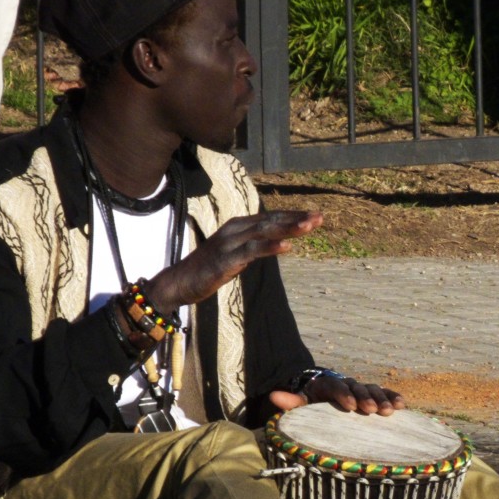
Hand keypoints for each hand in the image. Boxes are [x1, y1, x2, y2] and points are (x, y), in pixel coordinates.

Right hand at [144, 210, 321, 311]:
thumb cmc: (207, 269)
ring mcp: (229, 243)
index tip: (315, 215)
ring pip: (264, 231)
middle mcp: (234, 229)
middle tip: (320, 217)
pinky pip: (251, 251)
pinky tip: (287, 246)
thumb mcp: (235, 254)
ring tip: (309, 226)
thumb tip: (272, 243)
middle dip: (296, 218)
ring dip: (287, 228)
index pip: (271, 218)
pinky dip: (270, 247)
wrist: (178, 283)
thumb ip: (252, 246)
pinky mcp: (225, 260)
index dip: (293, 216)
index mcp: (238, 226)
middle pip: (271, 220)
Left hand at [269, 376, 404, 416]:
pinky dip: (393, 397)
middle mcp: (348, 384)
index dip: (344, 395)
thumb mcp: (302, 401)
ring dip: (382, 399)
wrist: (326, 392)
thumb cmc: (314, 402)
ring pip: (373, 390)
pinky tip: (402, 405)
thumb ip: (291, 401)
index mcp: (329, 385)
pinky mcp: (374, 394)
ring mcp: (362, 388)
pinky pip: (385, 394)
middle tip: (370, 410)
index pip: (336, 387)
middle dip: (365, 398)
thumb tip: (272, 395)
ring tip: (389, 411)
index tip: (350, 407)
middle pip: (358, 388)